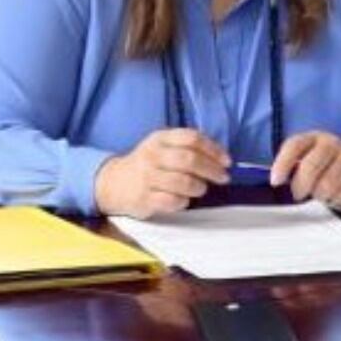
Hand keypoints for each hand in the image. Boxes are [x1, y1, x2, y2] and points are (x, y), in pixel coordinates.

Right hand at [95, 128, 229, 217]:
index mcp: (160, 139)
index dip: (213, 149)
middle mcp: (152, 155)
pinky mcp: (143, 198)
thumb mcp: (164, 146)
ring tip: (201, 189)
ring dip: (198, 187)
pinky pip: (171, 201)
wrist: (114, 182)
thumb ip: (189, 148)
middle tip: (222, 177)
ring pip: (182, 182)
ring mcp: (146, 177)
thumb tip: (222, 159)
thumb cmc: (150, 164)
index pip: (191, 138)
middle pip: (189, 160)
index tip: (226, 161)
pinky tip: (183, 200)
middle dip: (211, 170)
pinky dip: (182, 202)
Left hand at [270, 131, 340, 206]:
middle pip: (310, 167)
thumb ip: (292, 165)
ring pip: (327, 185)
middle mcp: (332, 144)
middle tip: (298, 194)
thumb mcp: (308, 157)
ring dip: (320, 195)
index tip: (276, 182)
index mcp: (314, 138)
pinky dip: (335, 199)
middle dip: (301, 185)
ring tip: (320, 193)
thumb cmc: (325, 164)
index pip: (294, 146)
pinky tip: (335, 194)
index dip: (282, 164)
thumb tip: (277, 180)